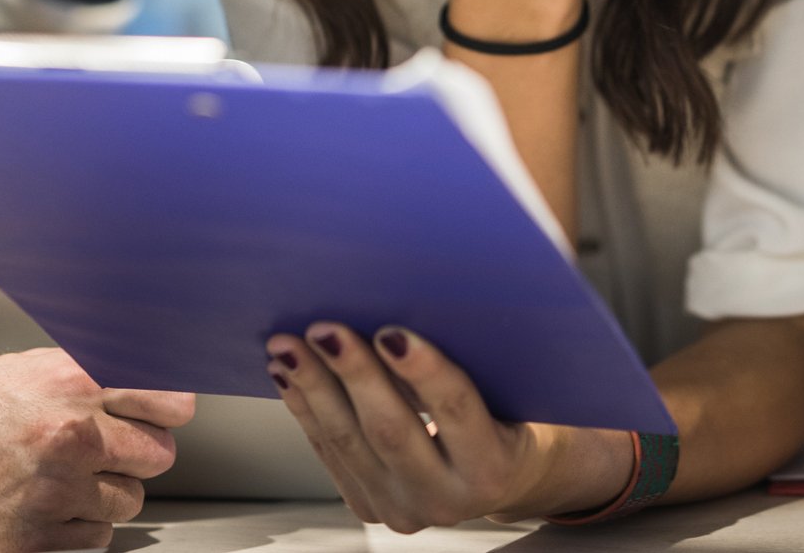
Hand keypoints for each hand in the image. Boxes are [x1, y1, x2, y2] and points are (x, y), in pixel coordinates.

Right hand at [0, 348, 194, 552]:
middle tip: (108, 449)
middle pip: (158, 453)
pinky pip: (96, 539)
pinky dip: (78, 529)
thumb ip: (80, 375)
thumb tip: (138, 377)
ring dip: (105, 493)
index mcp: (67, 383)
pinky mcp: (40, 541)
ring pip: (129, 500)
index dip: (170, 407)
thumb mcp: (17, 373)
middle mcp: (69, 435)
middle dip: (137, 453)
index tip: (169, 412)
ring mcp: (57, 492)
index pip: (165, 396)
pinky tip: (46, 508)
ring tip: (63, 479)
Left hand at [265, 324, 630, 531]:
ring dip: (314, 387)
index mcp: (493, 468)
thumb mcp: (515, 388)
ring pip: (350, 443)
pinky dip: (307, 408)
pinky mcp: (371, 507)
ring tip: (288, 344)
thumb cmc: (513, 410)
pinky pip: (331, 453)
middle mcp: (448, 500)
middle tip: (324, 329)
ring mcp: (404, 509)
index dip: (424, 370)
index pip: (457, 411)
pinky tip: (289, 373)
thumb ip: (478, 354)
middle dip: (353, 375)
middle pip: (392, 431)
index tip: (392, 331)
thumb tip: (416, 293)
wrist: (505, 472)